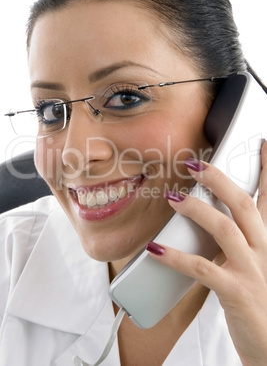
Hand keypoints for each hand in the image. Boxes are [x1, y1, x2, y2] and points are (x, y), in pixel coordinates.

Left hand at [147, 141, 266, 365]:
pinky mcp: (236, 292)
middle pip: (242, 204)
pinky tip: (156, 249)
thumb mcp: (250, 263)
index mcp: (265, 240)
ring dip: (196, 210)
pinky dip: (176, 257)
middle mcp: (262, 250)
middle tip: (194, 163)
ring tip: (173, 198)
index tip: (262, 144)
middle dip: (218, 179)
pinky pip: (202, 269)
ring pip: (223, 229)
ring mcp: (251, 270)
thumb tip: (203, 217)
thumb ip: (233, 240)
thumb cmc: (254, 298)